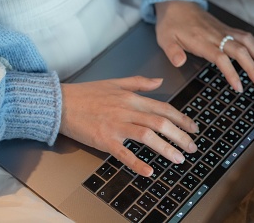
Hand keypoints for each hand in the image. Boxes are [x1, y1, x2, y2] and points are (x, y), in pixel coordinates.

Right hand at [59, 76, 197, 176]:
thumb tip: (159, 81)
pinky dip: (137, 163)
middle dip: (180, 136)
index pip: (163, 108)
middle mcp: (127, 110)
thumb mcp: (115, 82)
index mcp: (131, 98)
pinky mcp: (103, 139)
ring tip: (179, 159)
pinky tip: (149, 172)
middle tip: (193, 147)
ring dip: (166, 148)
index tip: (193, 128)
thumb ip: (139, 82)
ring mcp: (116, 125)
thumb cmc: (87, 93)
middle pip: (160, 122)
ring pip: (147, 135)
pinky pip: (123, 153)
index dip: (181, 119)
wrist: (60, 102)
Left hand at [155, 1, 253, 91]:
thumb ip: (172, 52)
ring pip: (247, 42)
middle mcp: (216, 35)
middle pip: (240, 51)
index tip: (239, 87)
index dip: (232, 73)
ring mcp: (223, 31)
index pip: (221, 58)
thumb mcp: (164, 39)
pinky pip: (246, 36)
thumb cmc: (171, 23)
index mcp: (201, 40)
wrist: (176, 3)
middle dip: (253, 68)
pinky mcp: (226, 28)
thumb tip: (179, 63)